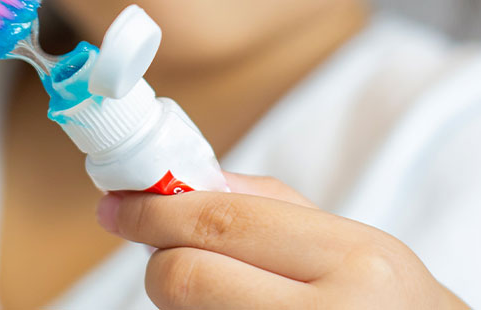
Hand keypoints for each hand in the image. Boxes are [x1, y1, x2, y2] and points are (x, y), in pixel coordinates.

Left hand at [96, 172, 466, 308]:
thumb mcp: (362, 250)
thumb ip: (274, 212)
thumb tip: (182, 182)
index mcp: (357, 262)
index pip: (221, 224)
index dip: (154, 212)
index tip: (118, 206)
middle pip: (185, 280)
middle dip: (161, 265)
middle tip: (168, 262)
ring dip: (183, 307)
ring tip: (234, 302)